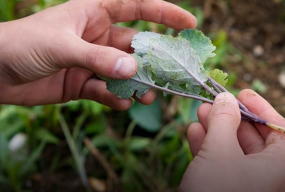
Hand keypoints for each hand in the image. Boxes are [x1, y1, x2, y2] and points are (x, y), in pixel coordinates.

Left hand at [0, 0, 195, 108]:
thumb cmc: (22, 44)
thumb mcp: (62, 45)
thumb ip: (97, 58)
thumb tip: (133, 69)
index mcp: (94, 13)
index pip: (137, 7)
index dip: (164, 13)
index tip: (188, 23)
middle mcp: (98, 37)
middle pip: (135, 46)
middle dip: (154, 59)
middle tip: (172, 73)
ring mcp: (92, 61)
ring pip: (124, 71)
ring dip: (138, 83)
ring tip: (150, 94)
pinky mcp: (83, 83)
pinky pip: (107, 90)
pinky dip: (116, 97)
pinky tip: (122, 102)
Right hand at [180, 89, 284, 191]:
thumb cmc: (216, 191)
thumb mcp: (220, 151)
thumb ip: (223, 121)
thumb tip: (224, 98)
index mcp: (280, 168)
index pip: (280, 130)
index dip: (261, 109)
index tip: (242, 94)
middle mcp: (268, 176)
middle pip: (253, 138)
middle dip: (230, 118)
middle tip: (214, 102)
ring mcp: (246, 184)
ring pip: (233, 150)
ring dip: (215, 130)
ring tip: (199, 113)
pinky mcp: (225, 188)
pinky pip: (220, 163)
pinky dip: (206, 147)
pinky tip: (193, 132)